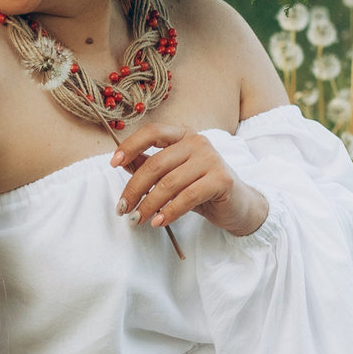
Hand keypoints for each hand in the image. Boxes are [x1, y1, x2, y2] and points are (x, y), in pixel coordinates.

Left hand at [112, 124, 267, 236]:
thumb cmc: (202, 189)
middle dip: (134, 188)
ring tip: (137, 219)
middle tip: (123, 208)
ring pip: (169, 183)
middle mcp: (198, 142)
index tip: (112, 163)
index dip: (130, 145)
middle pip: (156, 164)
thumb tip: (122, 162)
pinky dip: (169, 212)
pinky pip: (187, 197)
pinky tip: (158, 222)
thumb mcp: (174, 176)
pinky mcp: (222, 180)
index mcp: (184, 135)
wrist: (239, 206)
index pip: (152, 131)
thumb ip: (150, 166)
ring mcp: (211, 159)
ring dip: (148, 204)